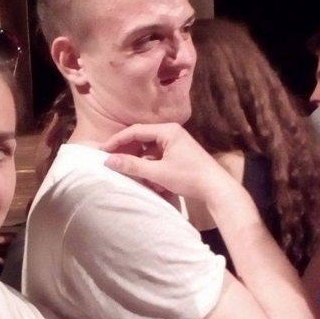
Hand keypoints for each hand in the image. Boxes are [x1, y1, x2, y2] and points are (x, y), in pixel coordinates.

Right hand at [102, 123, 232, 203]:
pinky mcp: (179, 154)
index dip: (117, 141)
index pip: (135, 131)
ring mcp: (176, 143)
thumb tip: (108, 161)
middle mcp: (171, 132)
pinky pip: (158, 156)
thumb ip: (133, 165)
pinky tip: (150, 180)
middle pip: (141, 138)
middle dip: (127, 151)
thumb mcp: (158, 173)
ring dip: (140, 161)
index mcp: (167, 130)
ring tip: (131, 173)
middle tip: (111, 161)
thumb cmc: (189, 177)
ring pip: (149, 149)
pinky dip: (151, 166)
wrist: (216, 188)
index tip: (103, 151)